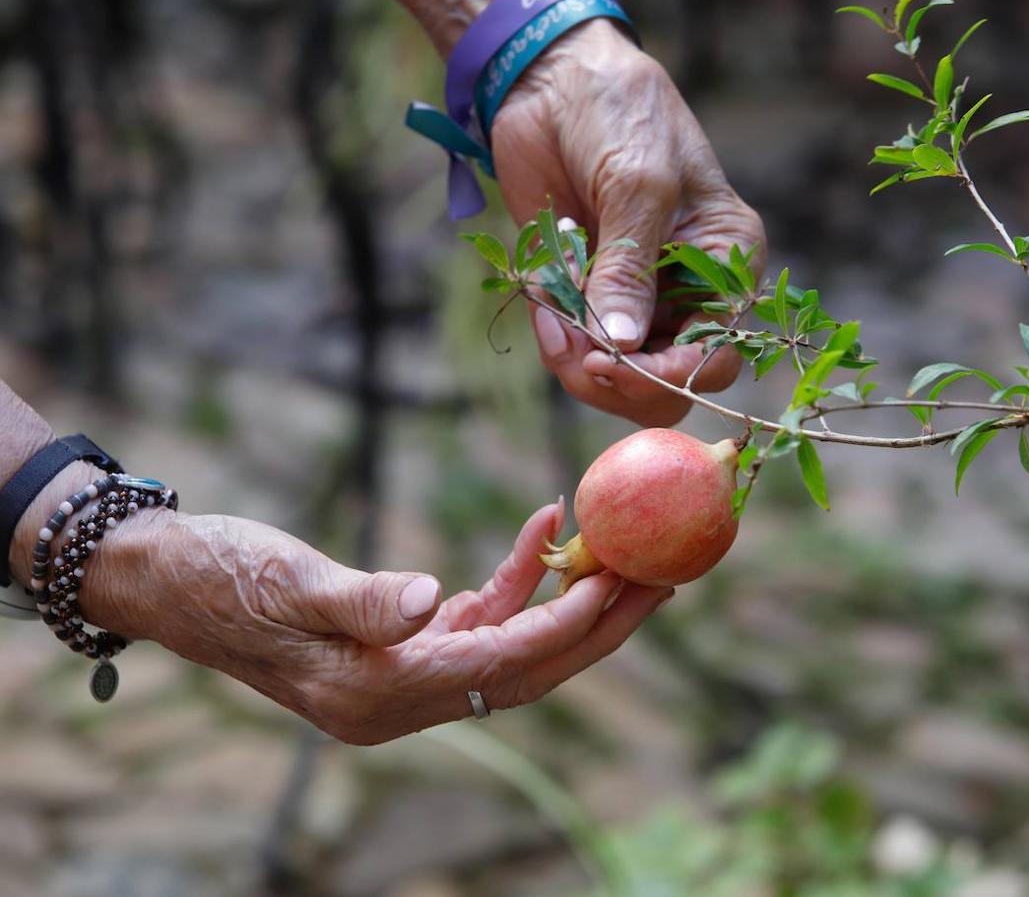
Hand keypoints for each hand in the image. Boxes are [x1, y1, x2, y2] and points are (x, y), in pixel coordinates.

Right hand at [56, 472, 669, 744]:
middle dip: (602, 623)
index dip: (570, 623)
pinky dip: (518, 577)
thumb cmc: (218, 576)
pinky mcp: (402, 641)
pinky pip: (480, 616)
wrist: (166, 577)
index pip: (503, 663)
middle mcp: (401, 696)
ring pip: (517, 643)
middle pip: (531, 666)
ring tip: (634, 552)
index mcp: (377, 694)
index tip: (629, 580)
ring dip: (575, 600)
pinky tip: (547, 526)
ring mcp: (404, 672)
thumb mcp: (287, 583)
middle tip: (669, 576)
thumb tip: (432, 605)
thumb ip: (362, 600)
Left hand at [492, 20, 767, 426]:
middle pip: (667, 381)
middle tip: (580, 357)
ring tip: (553, 318)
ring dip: (577, 358)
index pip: (718, 354)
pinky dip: (552, 335)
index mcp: (726, 264)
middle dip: (621, 379)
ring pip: (616, 374)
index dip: (670, 373)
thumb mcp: (636, 185)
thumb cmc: (620, 114)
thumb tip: (621, 344)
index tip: (615, 361)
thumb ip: (630, 269)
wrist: (553, 80)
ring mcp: (633, 297)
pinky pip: (571, 345)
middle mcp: (686, 291)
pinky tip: (542, 297)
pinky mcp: (584, 293)